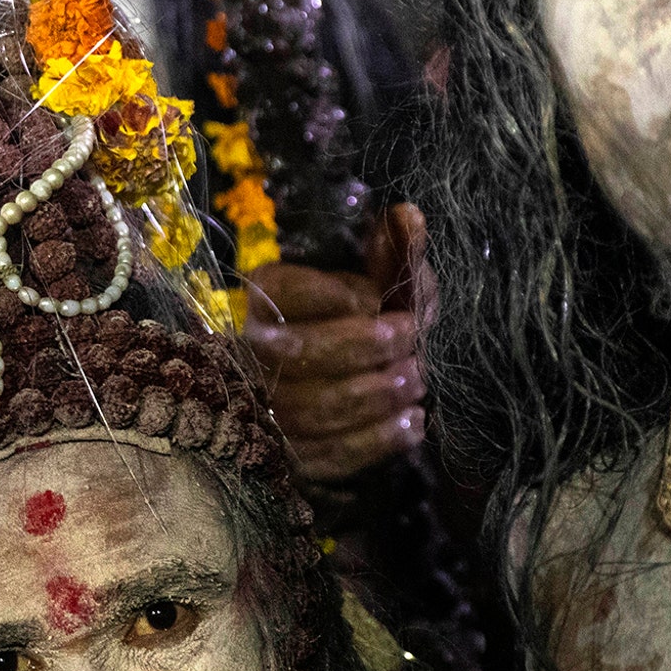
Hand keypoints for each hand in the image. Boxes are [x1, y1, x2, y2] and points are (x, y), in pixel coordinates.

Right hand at [246, 204, 428, 481]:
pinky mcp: (290, 452)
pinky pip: (329, 454)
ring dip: (378, 395)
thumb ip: (395, 251)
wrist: (340, 380)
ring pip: (317, 407)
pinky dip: (377, 441)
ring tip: (416, 381)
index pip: (289, 291)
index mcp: (267, 295)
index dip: (340, 297)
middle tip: (412, 343)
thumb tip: (407, 216)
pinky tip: (412, 422)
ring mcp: (267, 405)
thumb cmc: (360, 318)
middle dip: (369, 348)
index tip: (382, 302)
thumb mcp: (377, 278)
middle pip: (303, 352)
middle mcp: (255, 349)